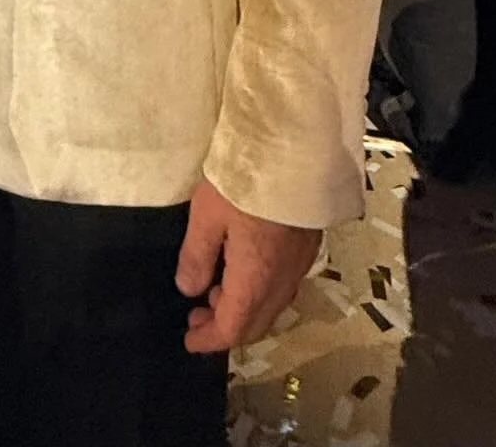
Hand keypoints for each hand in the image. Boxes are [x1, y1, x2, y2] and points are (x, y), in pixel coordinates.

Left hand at [174, 178, 320, 353]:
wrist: (295, 154)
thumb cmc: (244, 184)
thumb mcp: (207, 215)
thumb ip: (197, 255)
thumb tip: (188, 289)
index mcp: (255, 280)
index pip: (233, 328)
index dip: (210, 340)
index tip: (189, 340)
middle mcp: (282, 282)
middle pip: (256, 323)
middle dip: (226, 328)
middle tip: (197, 317)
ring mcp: (299, 265)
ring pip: (271, 305)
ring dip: (243, 308)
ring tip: (215, 289)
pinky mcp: (307, 247)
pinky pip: (282, 286)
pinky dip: (259, 291)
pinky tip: (242, 269)